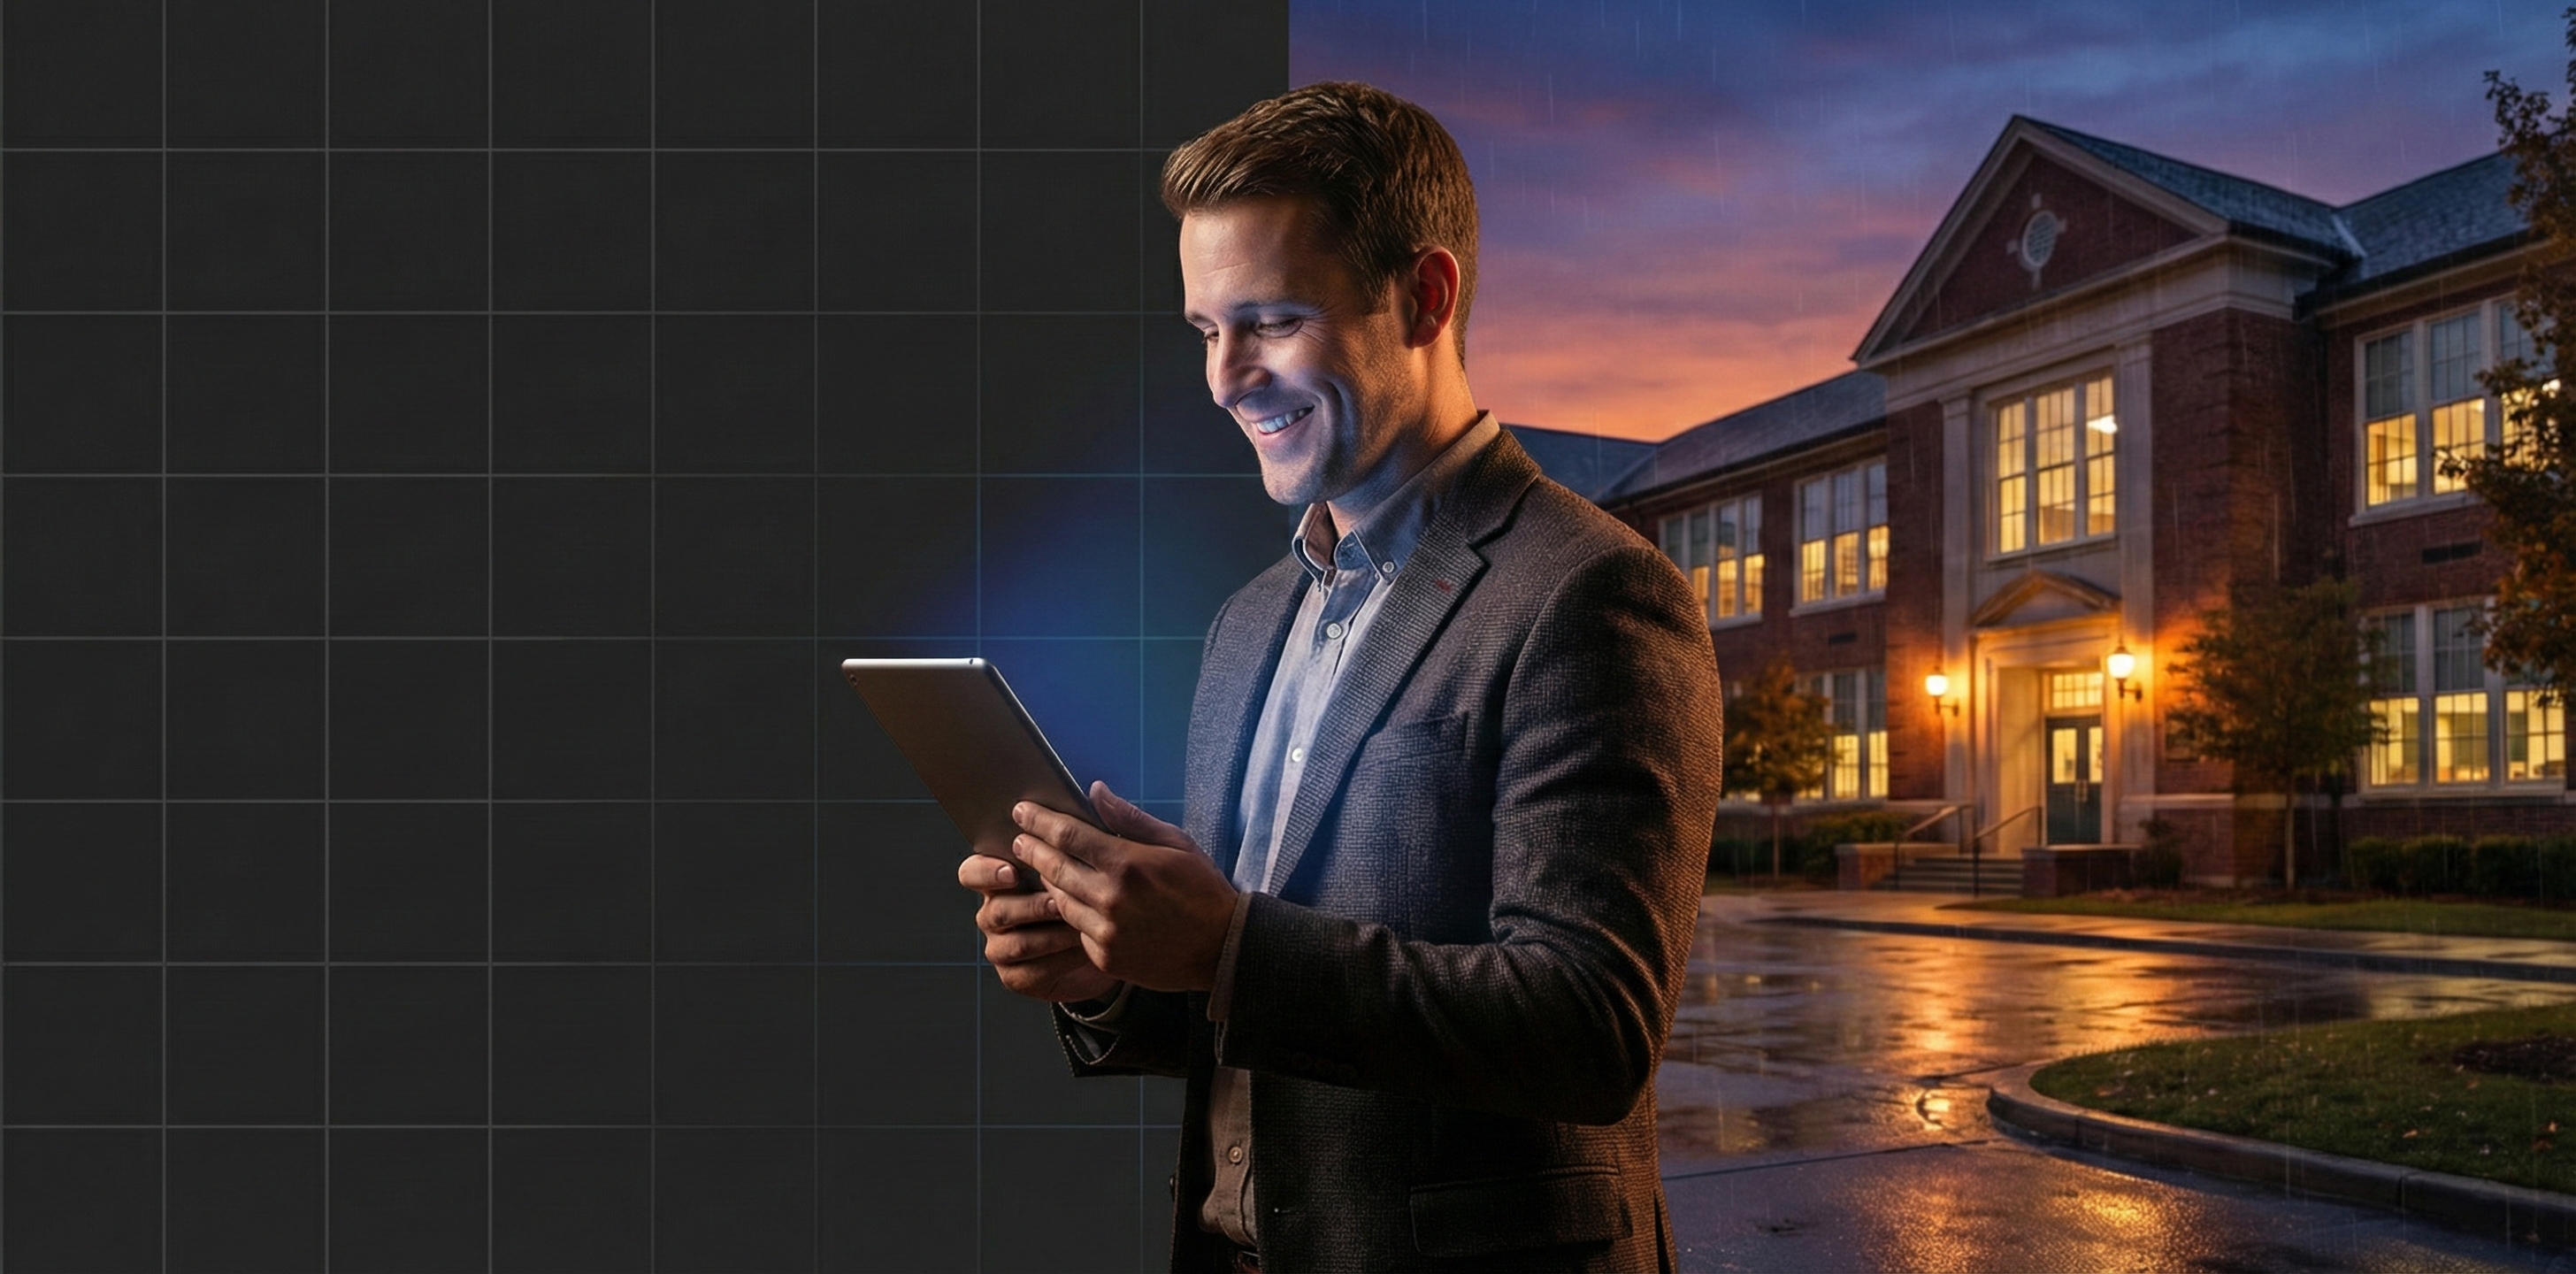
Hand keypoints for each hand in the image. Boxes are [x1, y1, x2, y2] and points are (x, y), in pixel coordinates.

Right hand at [958, 851, 1120, 1002]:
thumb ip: (1082, 836)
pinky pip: (1029, 971)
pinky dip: (1058, 960)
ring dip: (1048, 934)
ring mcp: (1001, 947)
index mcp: (1000, 879)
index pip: (972, 872)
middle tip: (1057, 903)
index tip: (1012, 871)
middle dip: (1028, 906)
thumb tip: (1094, 794)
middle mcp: (994, 913)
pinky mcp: (1016, 977)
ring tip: (1078, 926)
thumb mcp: (1088, 864)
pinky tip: (1082, 949)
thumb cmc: (1094, 896)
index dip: (986, 872)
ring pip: (1013, 943)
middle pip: (993, 910)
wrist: (1110, 945)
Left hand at [1013, 782, 1238, 993]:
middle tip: (1018, 839)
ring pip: (1059, 900)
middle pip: (1054, 868)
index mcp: (1128, 864)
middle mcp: (1110, 898)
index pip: (1068, 836)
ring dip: (1046, 881)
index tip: (1022, 810)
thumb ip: (1130, 819)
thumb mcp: (1175, 843)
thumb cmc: (1202, 889)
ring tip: (1039, 867)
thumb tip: (1095, 791)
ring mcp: (1105, 932)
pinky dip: (1069, 912)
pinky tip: (1066, 901)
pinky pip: (1075, 930)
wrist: (1222, 948)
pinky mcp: (1105, 957)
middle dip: (1031, 849)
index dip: (1040, 821)